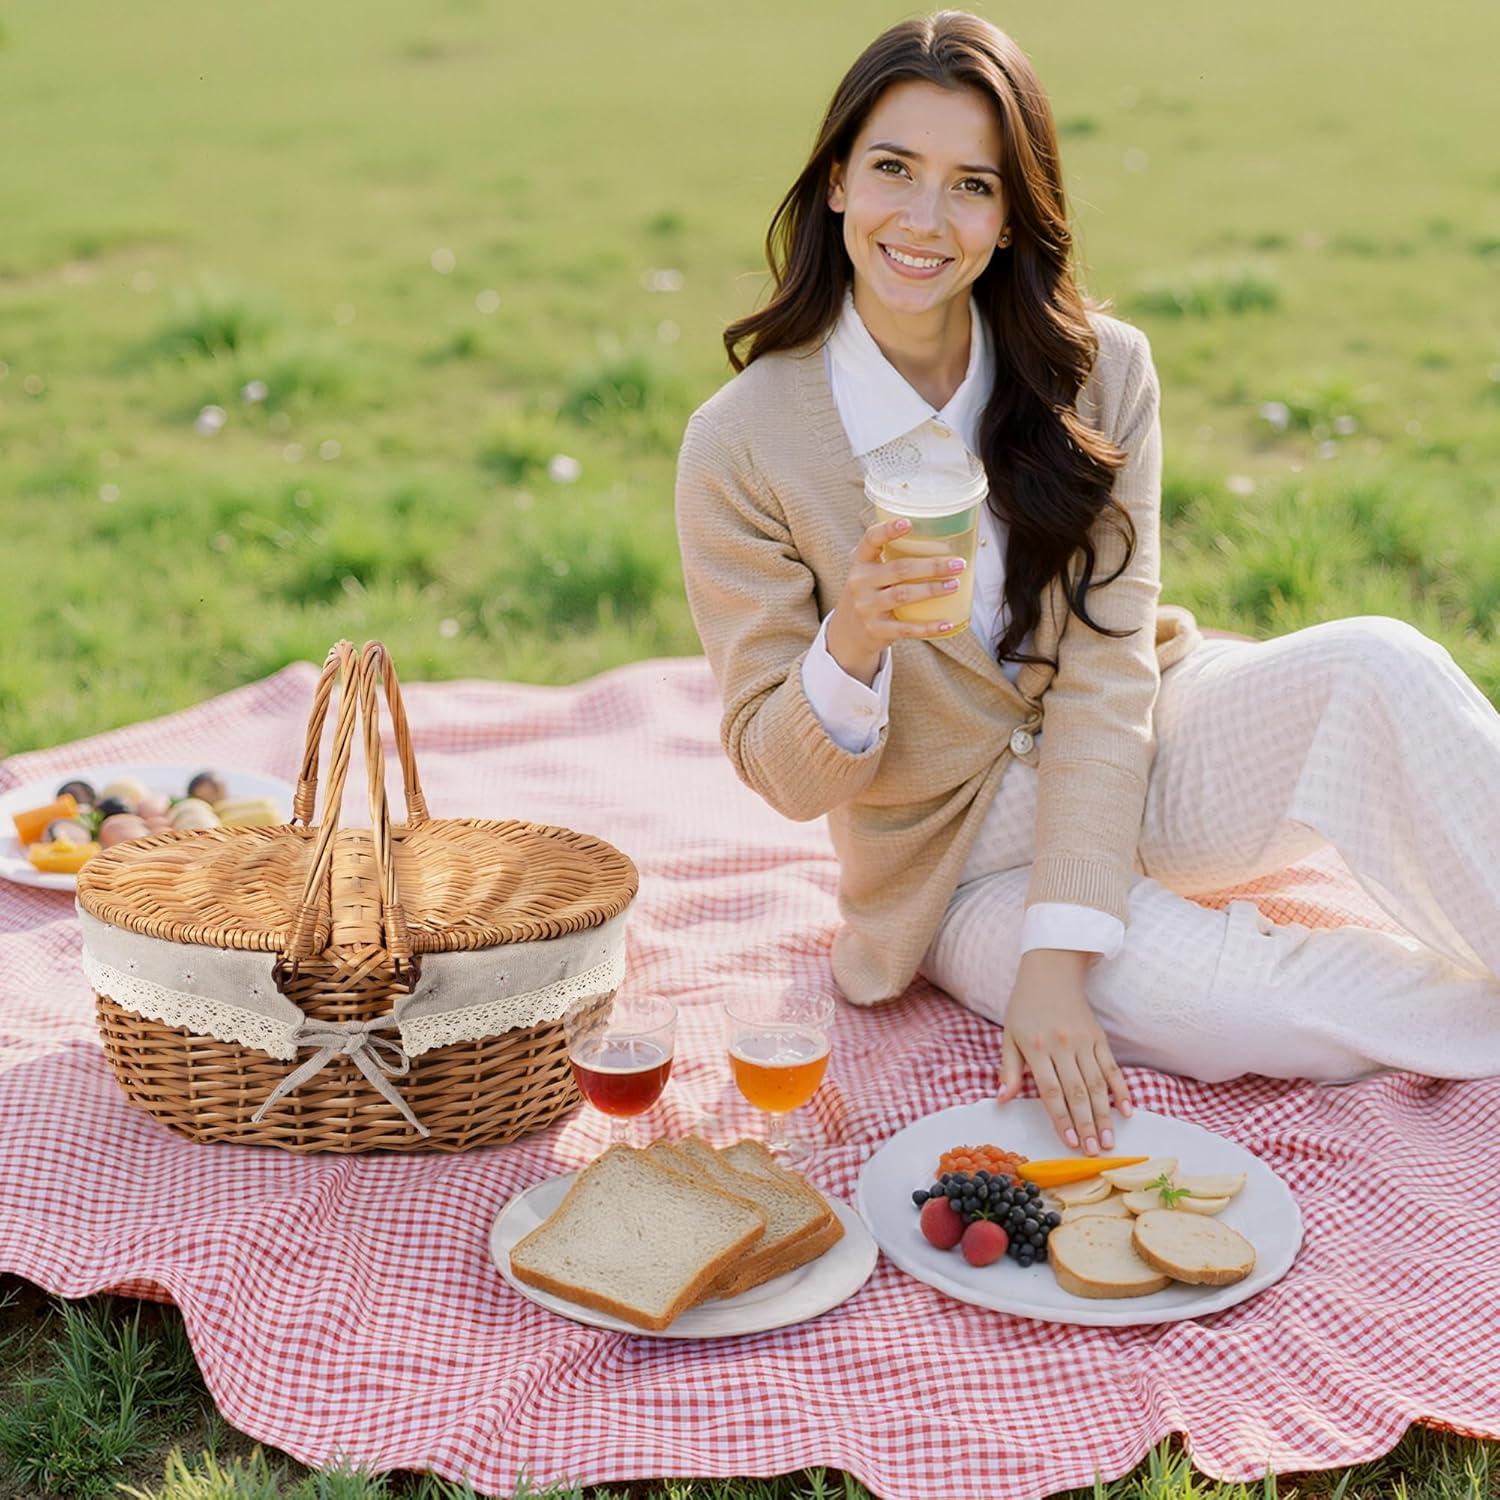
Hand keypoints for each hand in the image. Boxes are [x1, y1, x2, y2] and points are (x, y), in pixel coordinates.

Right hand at [825, 516, 967, 683]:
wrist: (849, 633)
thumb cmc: (871, 594)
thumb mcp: (871, 574)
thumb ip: (894, 560)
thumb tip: (945, 547)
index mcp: (860, 562)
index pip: (870, 540)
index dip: (888, 530)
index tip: (909, 523)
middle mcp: (860, 583)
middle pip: (899, 569)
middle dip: (932, 566)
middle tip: (958, 564)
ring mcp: (866, 607)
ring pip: (903, 595)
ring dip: (932, 590)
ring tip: (955, 585)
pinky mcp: (875, 630)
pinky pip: (906, 628)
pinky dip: (928, 627)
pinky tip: (947, 623)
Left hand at [996, 949, 1132, 1152]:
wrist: (1050, 972)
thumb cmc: (1024, 1007)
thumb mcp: (1008, 1035)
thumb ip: (1007, 1069)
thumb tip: (1001, 1099)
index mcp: (1036, 1048)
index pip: (1051, 1091)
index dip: (1061, 1119)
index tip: (1069, 1144)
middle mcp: (1062, 1046)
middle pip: (1077, 1092)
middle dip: (1086, 1126)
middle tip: (1094, 1153)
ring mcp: (1084, 1042)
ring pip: (1097, 1085)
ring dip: (1105, 1115)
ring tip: (1110, 1142)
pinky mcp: (1099, 1037)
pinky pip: (1112, 1068)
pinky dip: (1121, 1090)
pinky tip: (1126, 1111)